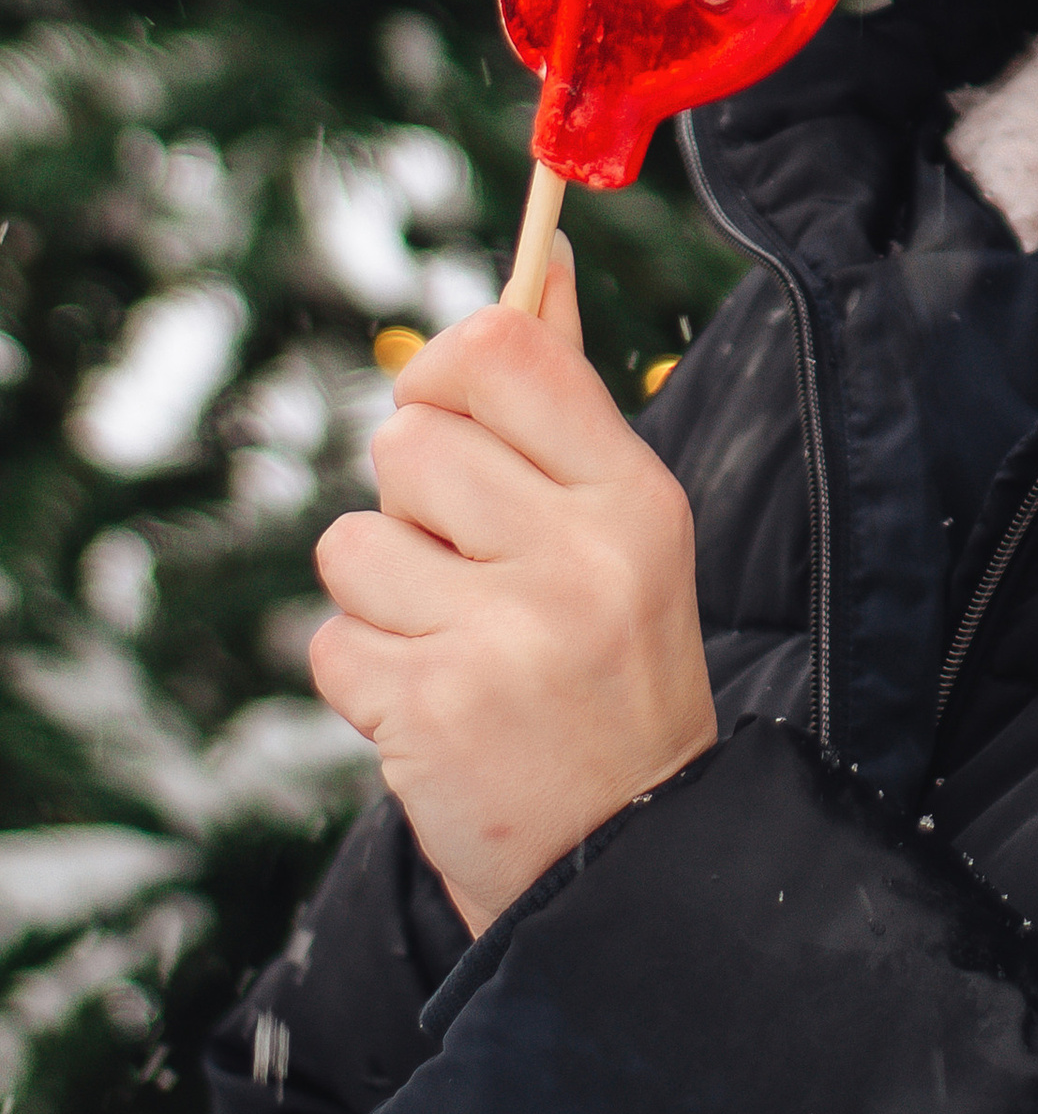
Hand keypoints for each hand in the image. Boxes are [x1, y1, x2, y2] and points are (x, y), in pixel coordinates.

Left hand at [310, 245, 717, 934]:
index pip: (504, 351)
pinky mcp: (429, 712)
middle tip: (466, 565)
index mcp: (631, 494)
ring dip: (380, 593)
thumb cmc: (612, 666)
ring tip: (451, 640)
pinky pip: (331, 638)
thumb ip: (563, 398)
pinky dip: (362, 674)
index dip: (444, 367)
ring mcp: (503, 635)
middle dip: (411, 500)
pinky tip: (430, 705)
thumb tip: (537, 256)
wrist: (623, 858)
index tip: (447, 410)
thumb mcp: (620, 525)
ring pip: (353, 540)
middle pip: (409, 440)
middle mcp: (574, 554)